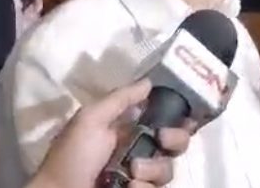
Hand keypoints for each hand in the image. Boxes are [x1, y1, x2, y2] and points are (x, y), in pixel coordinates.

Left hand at [27, 79, 190, 187]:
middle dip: (176, 139)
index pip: (164, 119)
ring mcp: (141, 177)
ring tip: (132, 174)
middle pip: (177, 143)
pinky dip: (144, 187)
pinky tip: (129, 186)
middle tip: (162, 139)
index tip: (187, 116)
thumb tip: (149, 81)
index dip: (179, 117)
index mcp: (129, 129)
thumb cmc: (73, 155)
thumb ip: (121, 98)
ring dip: (153, 169)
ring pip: (168, 169)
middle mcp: (140, 151)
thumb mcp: (91, 119)